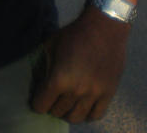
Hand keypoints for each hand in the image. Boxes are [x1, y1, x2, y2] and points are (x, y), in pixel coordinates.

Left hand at [31, 6, 130, 122]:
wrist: (104, 29)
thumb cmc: (73, 34)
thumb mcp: (50, 46)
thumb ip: (44, 66)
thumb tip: (39, 82)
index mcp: (59, 79)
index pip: (41, 105)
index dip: (37, 102)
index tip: (38, 98)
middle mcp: (76, 91)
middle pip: (58, 111)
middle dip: (51, 106)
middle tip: (51, 99)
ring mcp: (94, 95)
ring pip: (76, 117)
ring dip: (67, 113)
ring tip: (65, 104)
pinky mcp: (109, 94)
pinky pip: (96, 115)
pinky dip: (87, 115)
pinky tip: (82, 106)